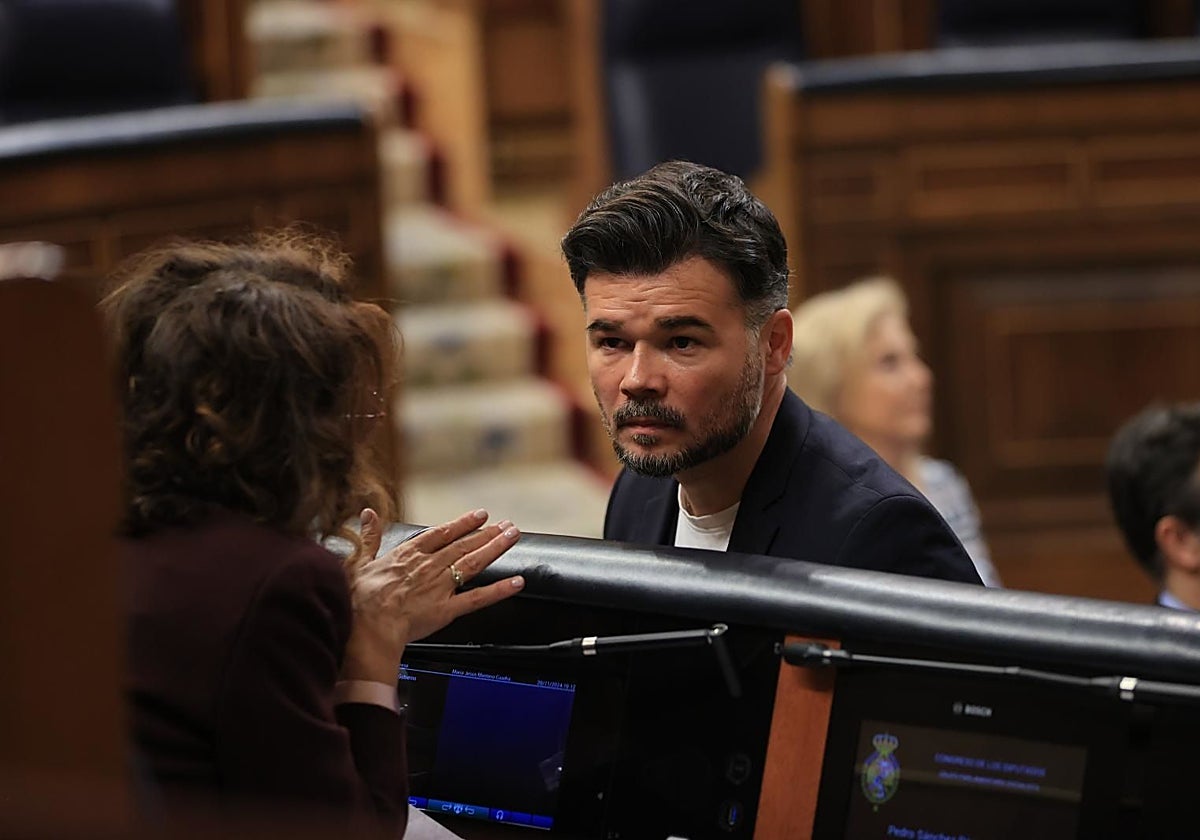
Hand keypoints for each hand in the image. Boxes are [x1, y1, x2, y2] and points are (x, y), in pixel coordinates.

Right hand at [339, 508, 522, 683]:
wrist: (367, 625)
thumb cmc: (360, 598)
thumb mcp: (360, 561)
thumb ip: (370, 537)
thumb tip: (367, 514)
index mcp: (410, 554)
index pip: (443, 533)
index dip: (463, 524)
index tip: (480, 515)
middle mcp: (430, 565)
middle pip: (464, 545)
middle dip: (488, 533)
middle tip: (508, 524)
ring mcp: (440, 586)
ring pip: (474, 563)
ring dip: (496, 548)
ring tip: (513, 537)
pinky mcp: (447, 609)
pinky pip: (477, 598)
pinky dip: (499, 590)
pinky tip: (516, 583)